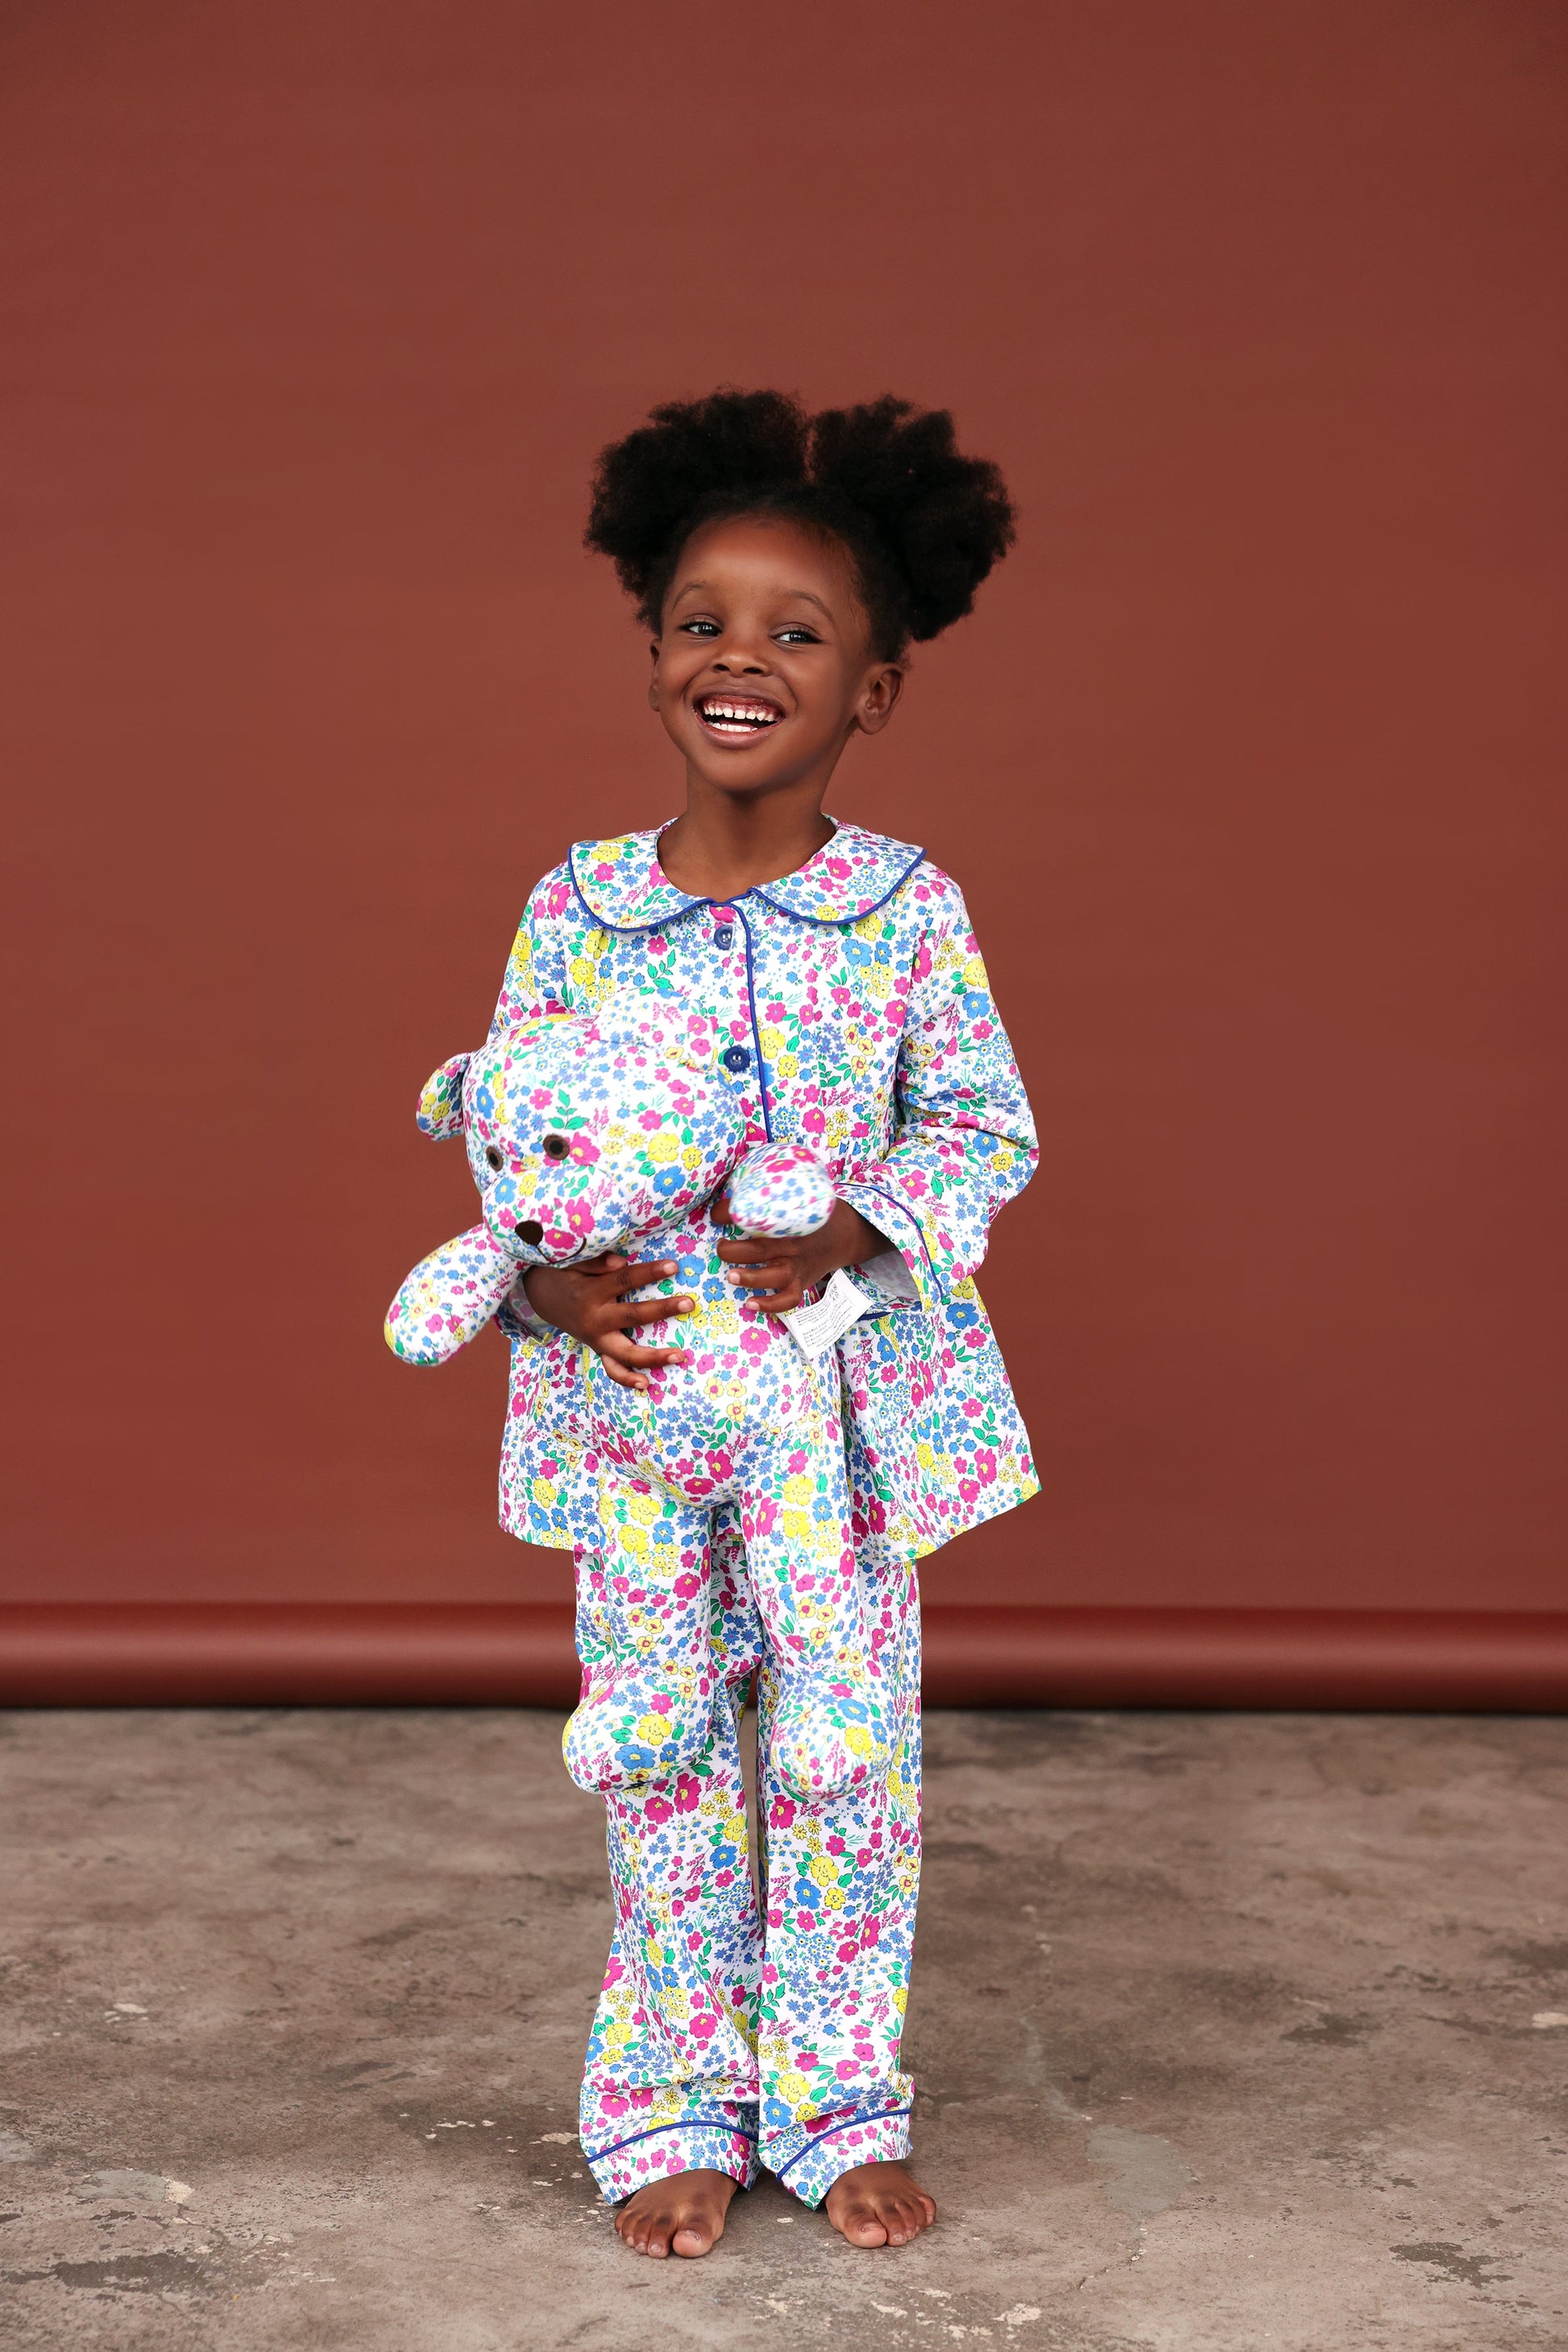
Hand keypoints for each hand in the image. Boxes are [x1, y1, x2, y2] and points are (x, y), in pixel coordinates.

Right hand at [521, 1253, 693, 1392]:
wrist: (542, 1298)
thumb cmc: (567, 1276)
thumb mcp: (575, 1264)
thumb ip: (597, 1263)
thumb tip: (621, 1263)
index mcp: (591, 1293)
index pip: (624, 1280)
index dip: (649, 1273)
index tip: (673, 1267)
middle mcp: (595, 1319)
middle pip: (632, 1316)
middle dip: (662, 1310)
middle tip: (689, 1304)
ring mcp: (597, 1339)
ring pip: (626, 1353)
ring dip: (654, 1357)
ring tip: (680, 1356)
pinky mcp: (598, 1349)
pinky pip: (611, 1369)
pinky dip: (627, 1379)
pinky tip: (646, 1384)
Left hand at [713, 1192, 884, 1316]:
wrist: (848, 1234)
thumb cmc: (815, 1215)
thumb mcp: (798, 1199)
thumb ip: (773, 1198)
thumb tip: (734, 1194)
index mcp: (791, 1220)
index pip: (758, 1214)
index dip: (732, 1213)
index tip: (716, 1214)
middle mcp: (795, 1244)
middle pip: (763, 1249)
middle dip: (737, 1251)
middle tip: (722, 1247)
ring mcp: (799, 1266)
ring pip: (775, 1276)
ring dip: (751, 1278)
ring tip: (731, 1276)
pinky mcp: (802, 1282)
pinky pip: (788, 1299)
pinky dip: (770, 1305)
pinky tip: (750, 1303)